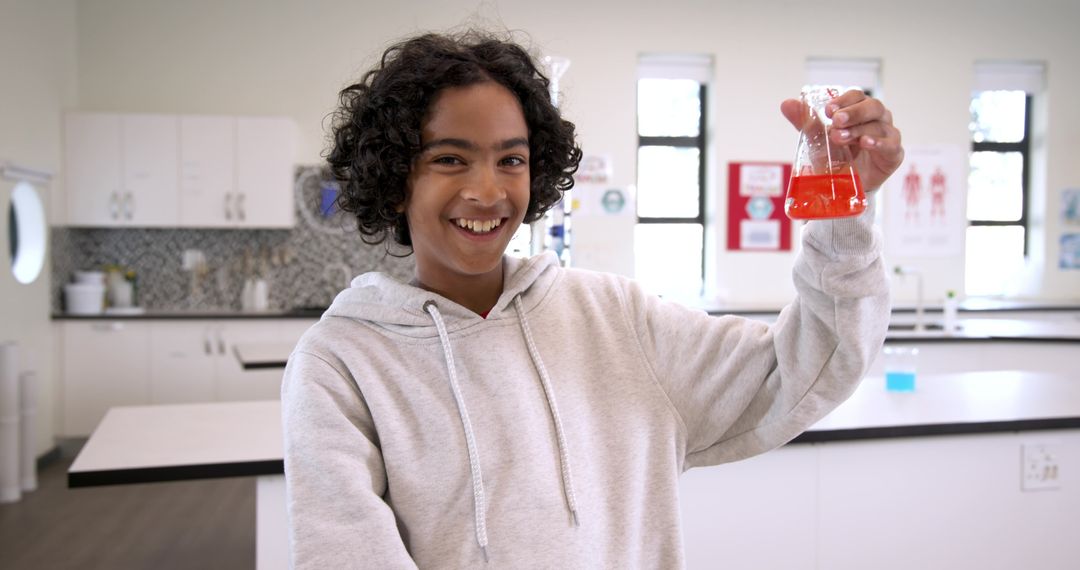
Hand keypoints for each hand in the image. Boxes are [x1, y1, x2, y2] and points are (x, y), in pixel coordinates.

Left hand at [781, 90, 903, 190]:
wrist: (843, 187)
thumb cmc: (835, 158)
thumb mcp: (817, 140)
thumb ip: (805, 122)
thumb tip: (786, 103)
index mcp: (860, 110)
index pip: (857, 96)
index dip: (844, 100)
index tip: (828, 110)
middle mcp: (877, 119)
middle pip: (872, 106)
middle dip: (853, 112)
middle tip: (836, 120)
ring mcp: (888, 135)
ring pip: (879, 125)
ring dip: (858, 130)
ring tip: (840, 137)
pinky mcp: (894, 154)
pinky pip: (891, 144)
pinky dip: (879, 143)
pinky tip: (866, 144)